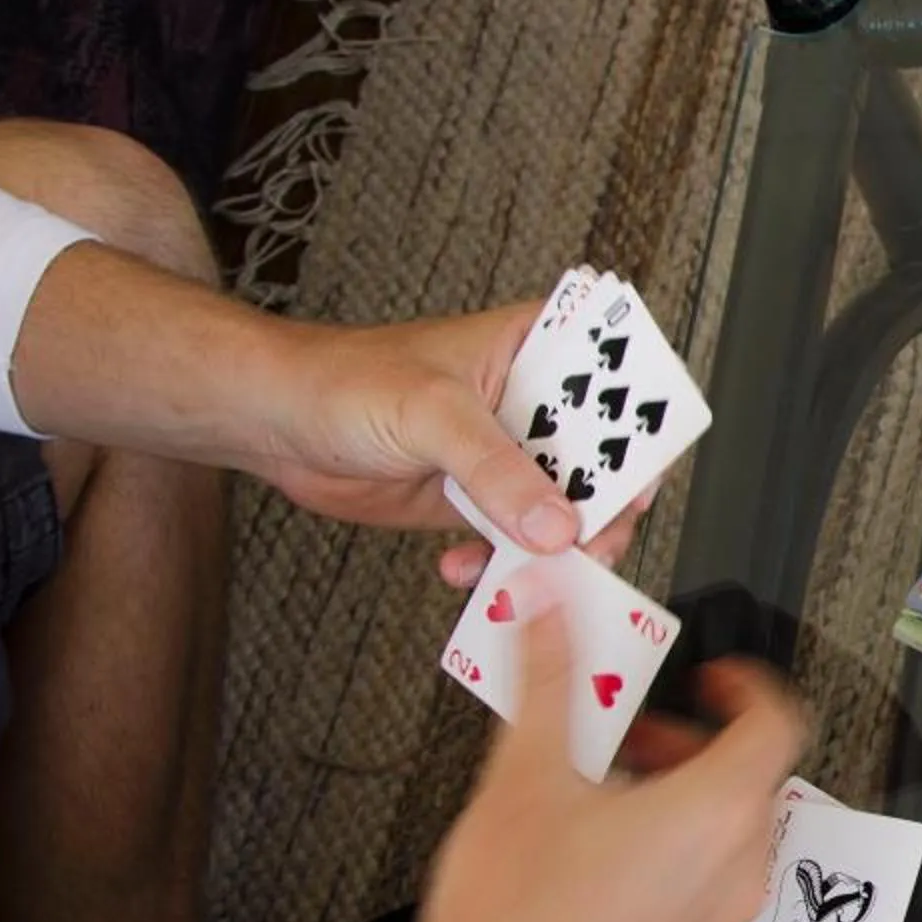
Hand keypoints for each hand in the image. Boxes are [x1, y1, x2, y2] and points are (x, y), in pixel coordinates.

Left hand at [248, 303, 657, 576]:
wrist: (278, 422)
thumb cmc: (346, 379)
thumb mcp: (431, 413)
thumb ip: (496, 469)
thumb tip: (555, 524)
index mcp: (538, 348)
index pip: (621, 382)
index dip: (643, 429)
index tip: (638, 480)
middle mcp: (535, 402)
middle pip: (607, 460)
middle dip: (601, 510)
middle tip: (586, 544)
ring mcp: (510, 455)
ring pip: (566, 510)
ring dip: (554, 551)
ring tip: (529, 573)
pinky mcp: (480, 501)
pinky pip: (518, 542)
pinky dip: (507, 567)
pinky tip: (473, 571)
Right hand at [255, 588, 806, 921]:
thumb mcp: (521, 778)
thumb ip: (548, 681)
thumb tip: (551, 612)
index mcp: (716, 815)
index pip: (778, 721)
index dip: (746, 687)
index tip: (709, 679)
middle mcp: (736, 880)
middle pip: (745, 788)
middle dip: (687, 752)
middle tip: (622, 747)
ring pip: (720, 854)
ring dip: (675, 819)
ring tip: (593, 818)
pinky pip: (696, 915)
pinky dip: (663, 883)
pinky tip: (586, 892)